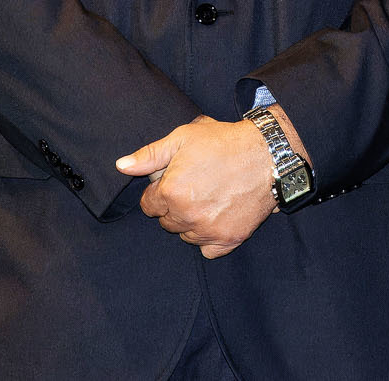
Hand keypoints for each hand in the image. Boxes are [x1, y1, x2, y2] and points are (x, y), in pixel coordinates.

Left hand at [115, 110, 300, 258]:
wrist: (267, 156)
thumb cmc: (223, 143)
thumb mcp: (182, 138)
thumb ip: (149, 155)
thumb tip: (121, 167)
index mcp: (170, 192)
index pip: (149, 205)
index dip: (160, 191)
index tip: (175, 180)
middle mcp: (186, 216)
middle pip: (166, 221)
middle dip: (174, 206)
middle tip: (195, 186)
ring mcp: (208, 231)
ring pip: (185, 235)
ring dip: (191, 221)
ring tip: (209, 197)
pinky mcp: (228, 240)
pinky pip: (207, 250)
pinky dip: (209, 237)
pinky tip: (217, 216)